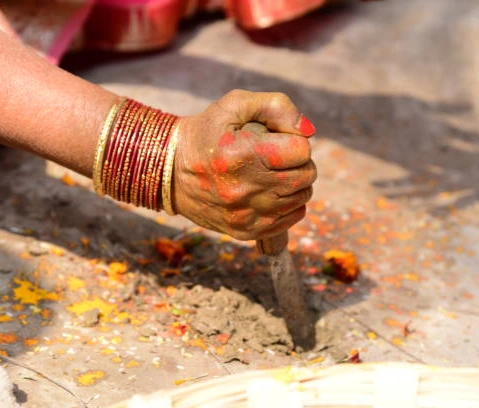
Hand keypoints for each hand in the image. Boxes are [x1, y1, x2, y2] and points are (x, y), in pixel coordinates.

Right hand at [172, 89, 316, 240]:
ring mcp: (248, 214)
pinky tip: (268, 192)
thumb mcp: (234, 105)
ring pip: (301, 197)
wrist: (170, 172)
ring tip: (270, 173)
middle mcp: (246, 189)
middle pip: (305, 176)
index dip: (293, 140)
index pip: (301, 150)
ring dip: (294, 183)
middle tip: (277, 156)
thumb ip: (276, 106)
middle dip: (298, 161)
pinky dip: (288, 204)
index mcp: (243, 154)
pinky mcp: (248, 231)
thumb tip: (308, 130)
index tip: (276, 139)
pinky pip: (292, 218)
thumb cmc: (206, 134)